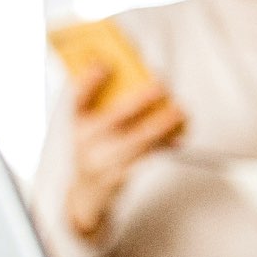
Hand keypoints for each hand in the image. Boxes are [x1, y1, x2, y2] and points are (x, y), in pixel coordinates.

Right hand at [64, 66, 184, 239]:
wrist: (87, 193)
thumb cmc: (94, 149)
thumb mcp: (90, 126)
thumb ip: (107, 103)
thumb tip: (140, 74)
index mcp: (78, 123)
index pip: (78, 98)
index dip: (88, 80)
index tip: (103, 63)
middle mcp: (86, 141)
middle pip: (114, 117)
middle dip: (139, 100)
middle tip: (160, 85)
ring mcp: (103, 160)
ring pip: (138, 140)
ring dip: (162, 124)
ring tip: (179, 110)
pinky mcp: (120, 175)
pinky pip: (147, 157)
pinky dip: (165, 145)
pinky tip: (178, 137)